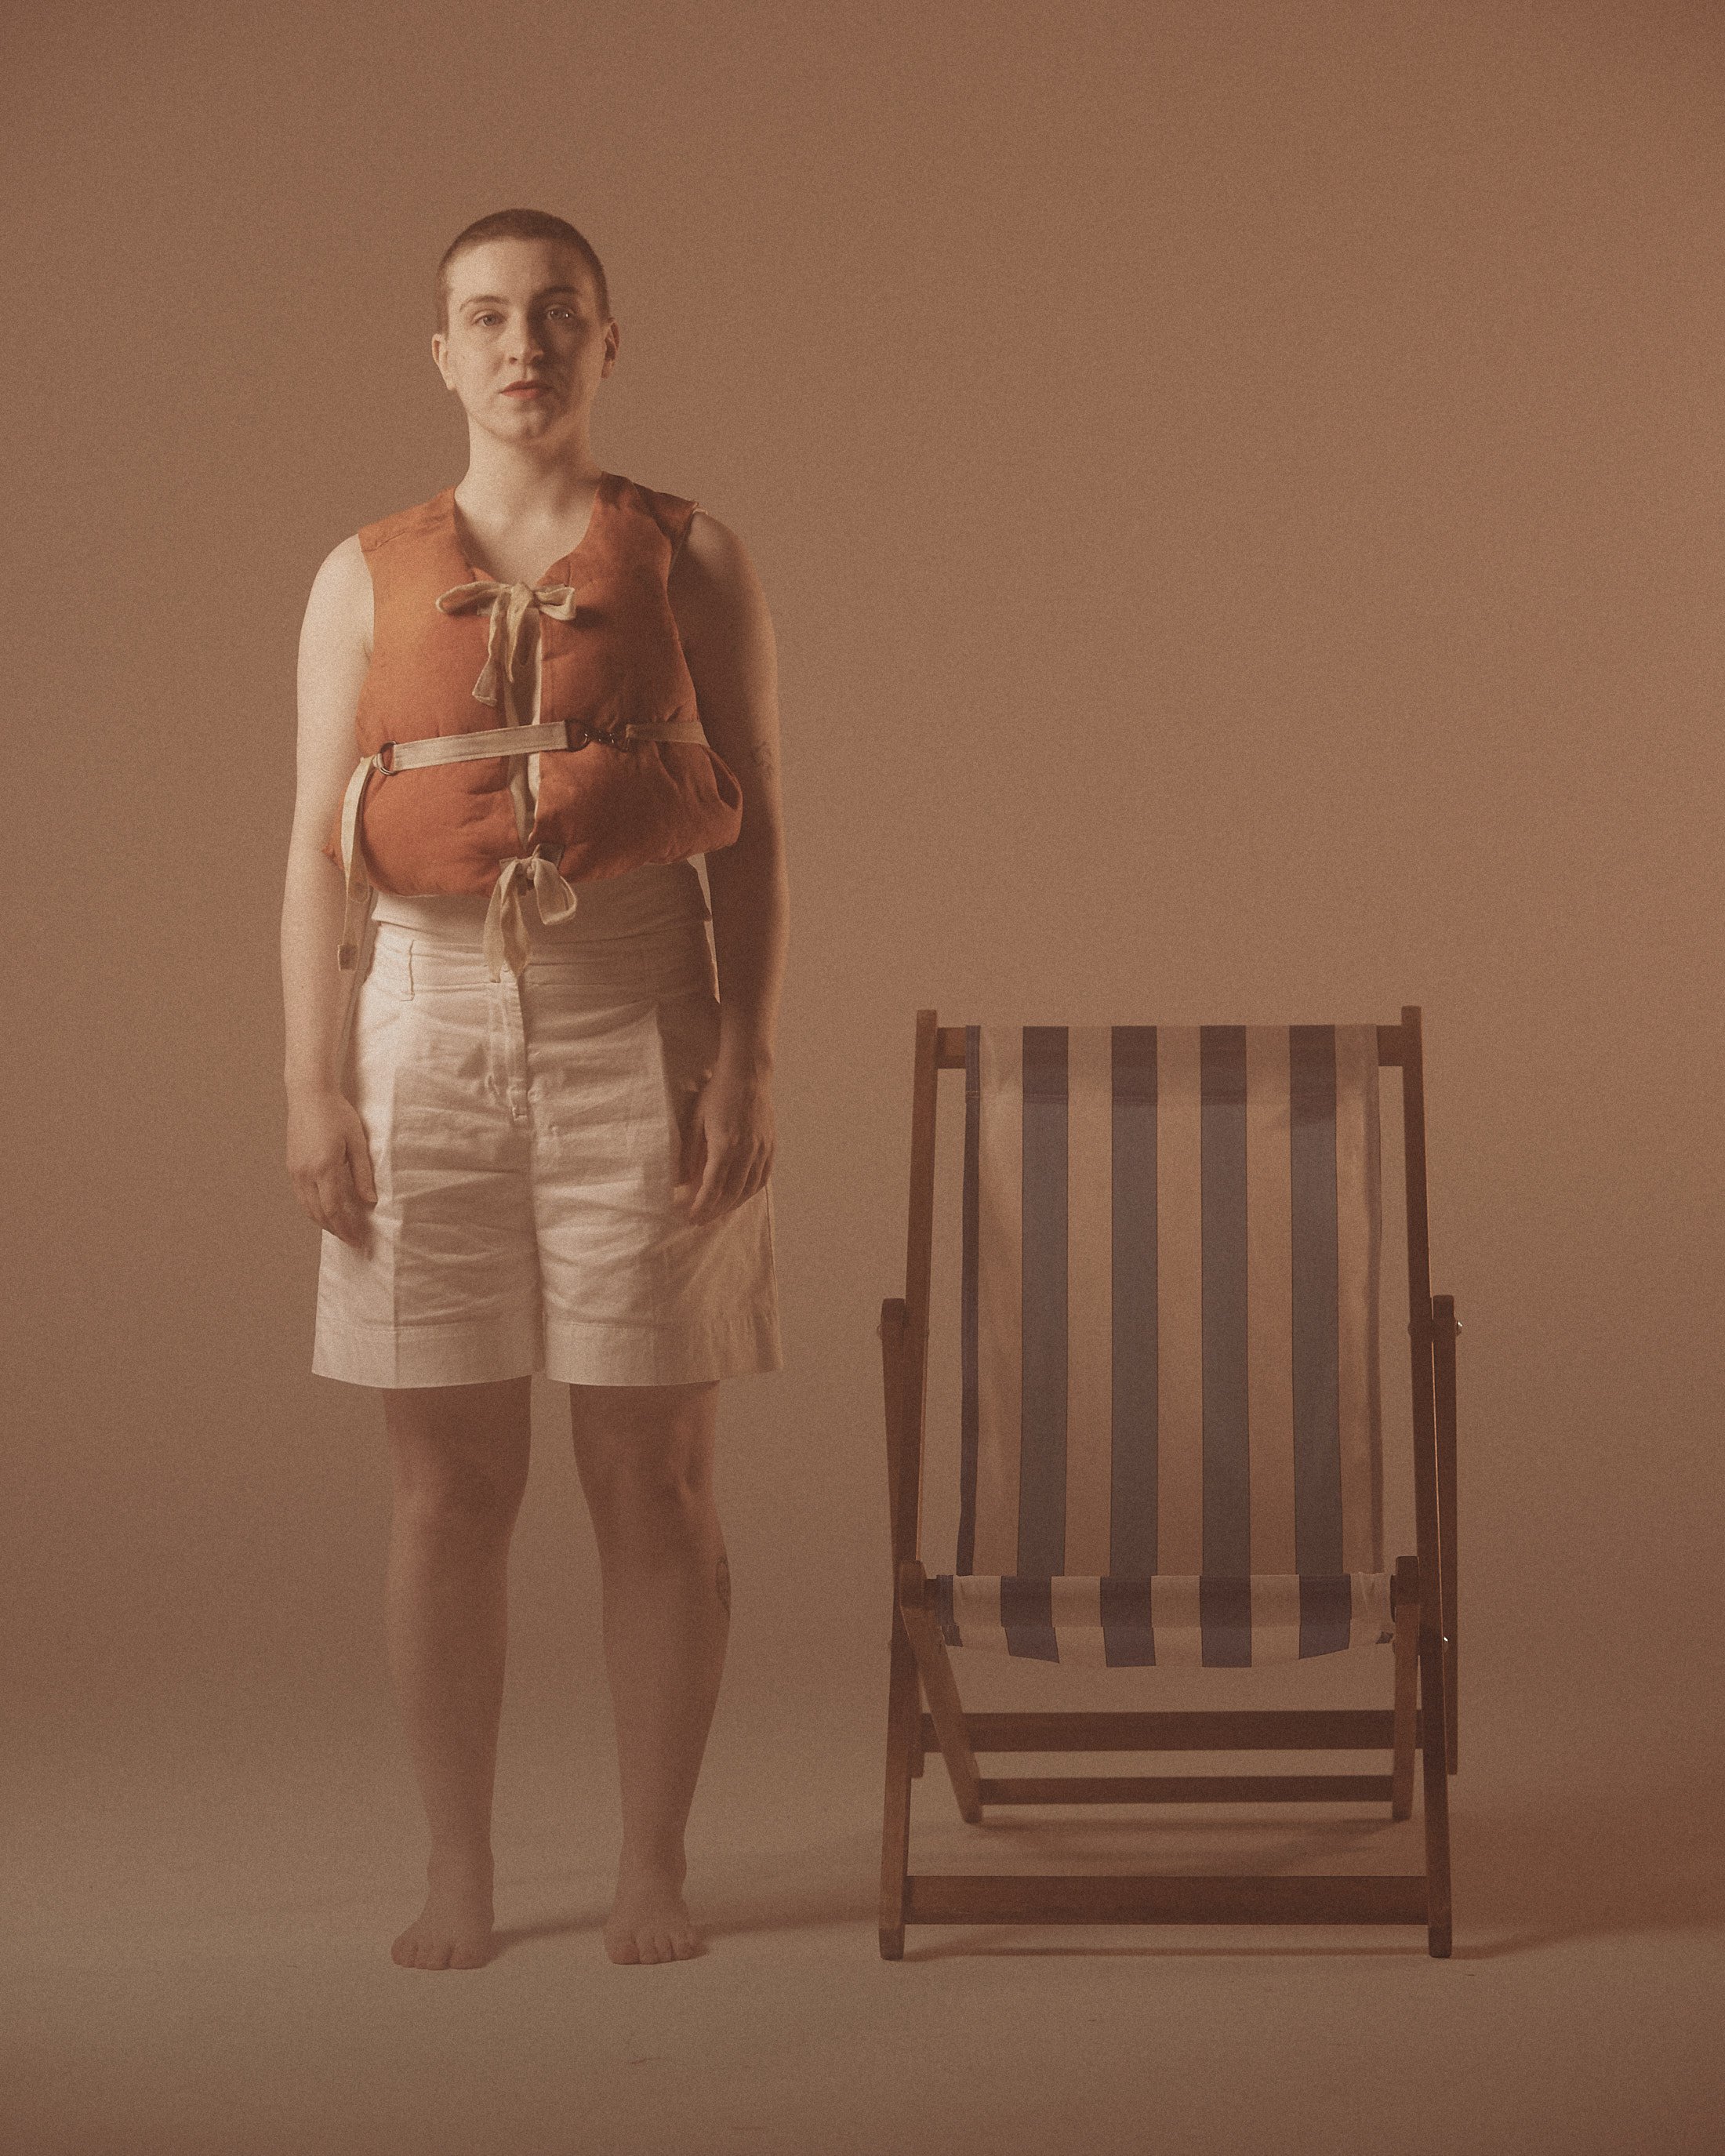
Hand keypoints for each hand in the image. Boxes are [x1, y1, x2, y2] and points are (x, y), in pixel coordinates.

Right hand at [287, 1086, 377, 1247]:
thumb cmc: (337, 1113)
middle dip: (336, 1231)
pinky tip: (326, 1210)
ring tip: (341, 1229)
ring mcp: (295, 1170)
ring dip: (323, 1222)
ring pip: (307, 1207)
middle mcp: (305, 1173)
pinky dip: (314, 1209)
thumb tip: (370, 1201)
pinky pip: (302, 1196)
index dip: (346, 1229)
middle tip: (352, 1240)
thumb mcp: (357, 1142)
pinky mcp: (292, 1165)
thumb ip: (363, 1174)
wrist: (309, 1094)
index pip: (334, 1210)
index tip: (358, 1241)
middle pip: (319, 1214)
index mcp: (324, 1168)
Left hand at [680, 1062, 773, 1223]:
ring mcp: (762, 1149)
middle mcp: (747, 1151)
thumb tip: (681, 1182)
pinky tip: (739, 1196)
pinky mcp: (770, 1146)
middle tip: (700, 1220)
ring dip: (732, 1205)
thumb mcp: (695, 1120)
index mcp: (726, 1145)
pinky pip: (763, 1178)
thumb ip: (689, 1153)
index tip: (690, 1218)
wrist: (748, 1075)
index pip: (712, 1187)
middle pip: (731, 1193)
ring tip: (717, 1211)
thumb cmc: (717, 1094)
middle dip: (714, 1211)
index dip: (701, 1206)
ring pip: (749, 1189)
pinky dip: (750, 1192)